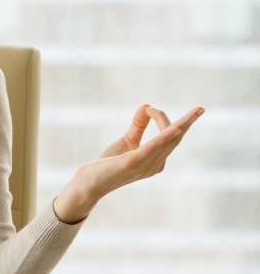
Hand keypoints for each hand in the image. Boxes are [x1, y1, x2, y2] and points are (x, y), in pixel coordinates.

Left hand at [77, 103, 204, 200]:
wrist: (89, 183)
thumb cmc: (107, 165)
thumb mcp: (126, 141)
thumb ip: (138, 126)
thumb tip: (147, 105)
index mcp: (156, 161)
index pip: (171, 138)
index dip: (171, 121)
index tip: (151, 108)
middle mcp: (156, 165)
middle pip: (174, 138)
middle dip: (187, 122)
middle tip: (201, 108)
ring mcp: (146, 165)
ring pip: (168, 141)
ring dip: (181, 125)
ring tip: (196, 113)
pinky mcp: (133, 163)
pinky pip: (153, 148)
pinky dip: (164, 137)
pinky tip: (173, 129)